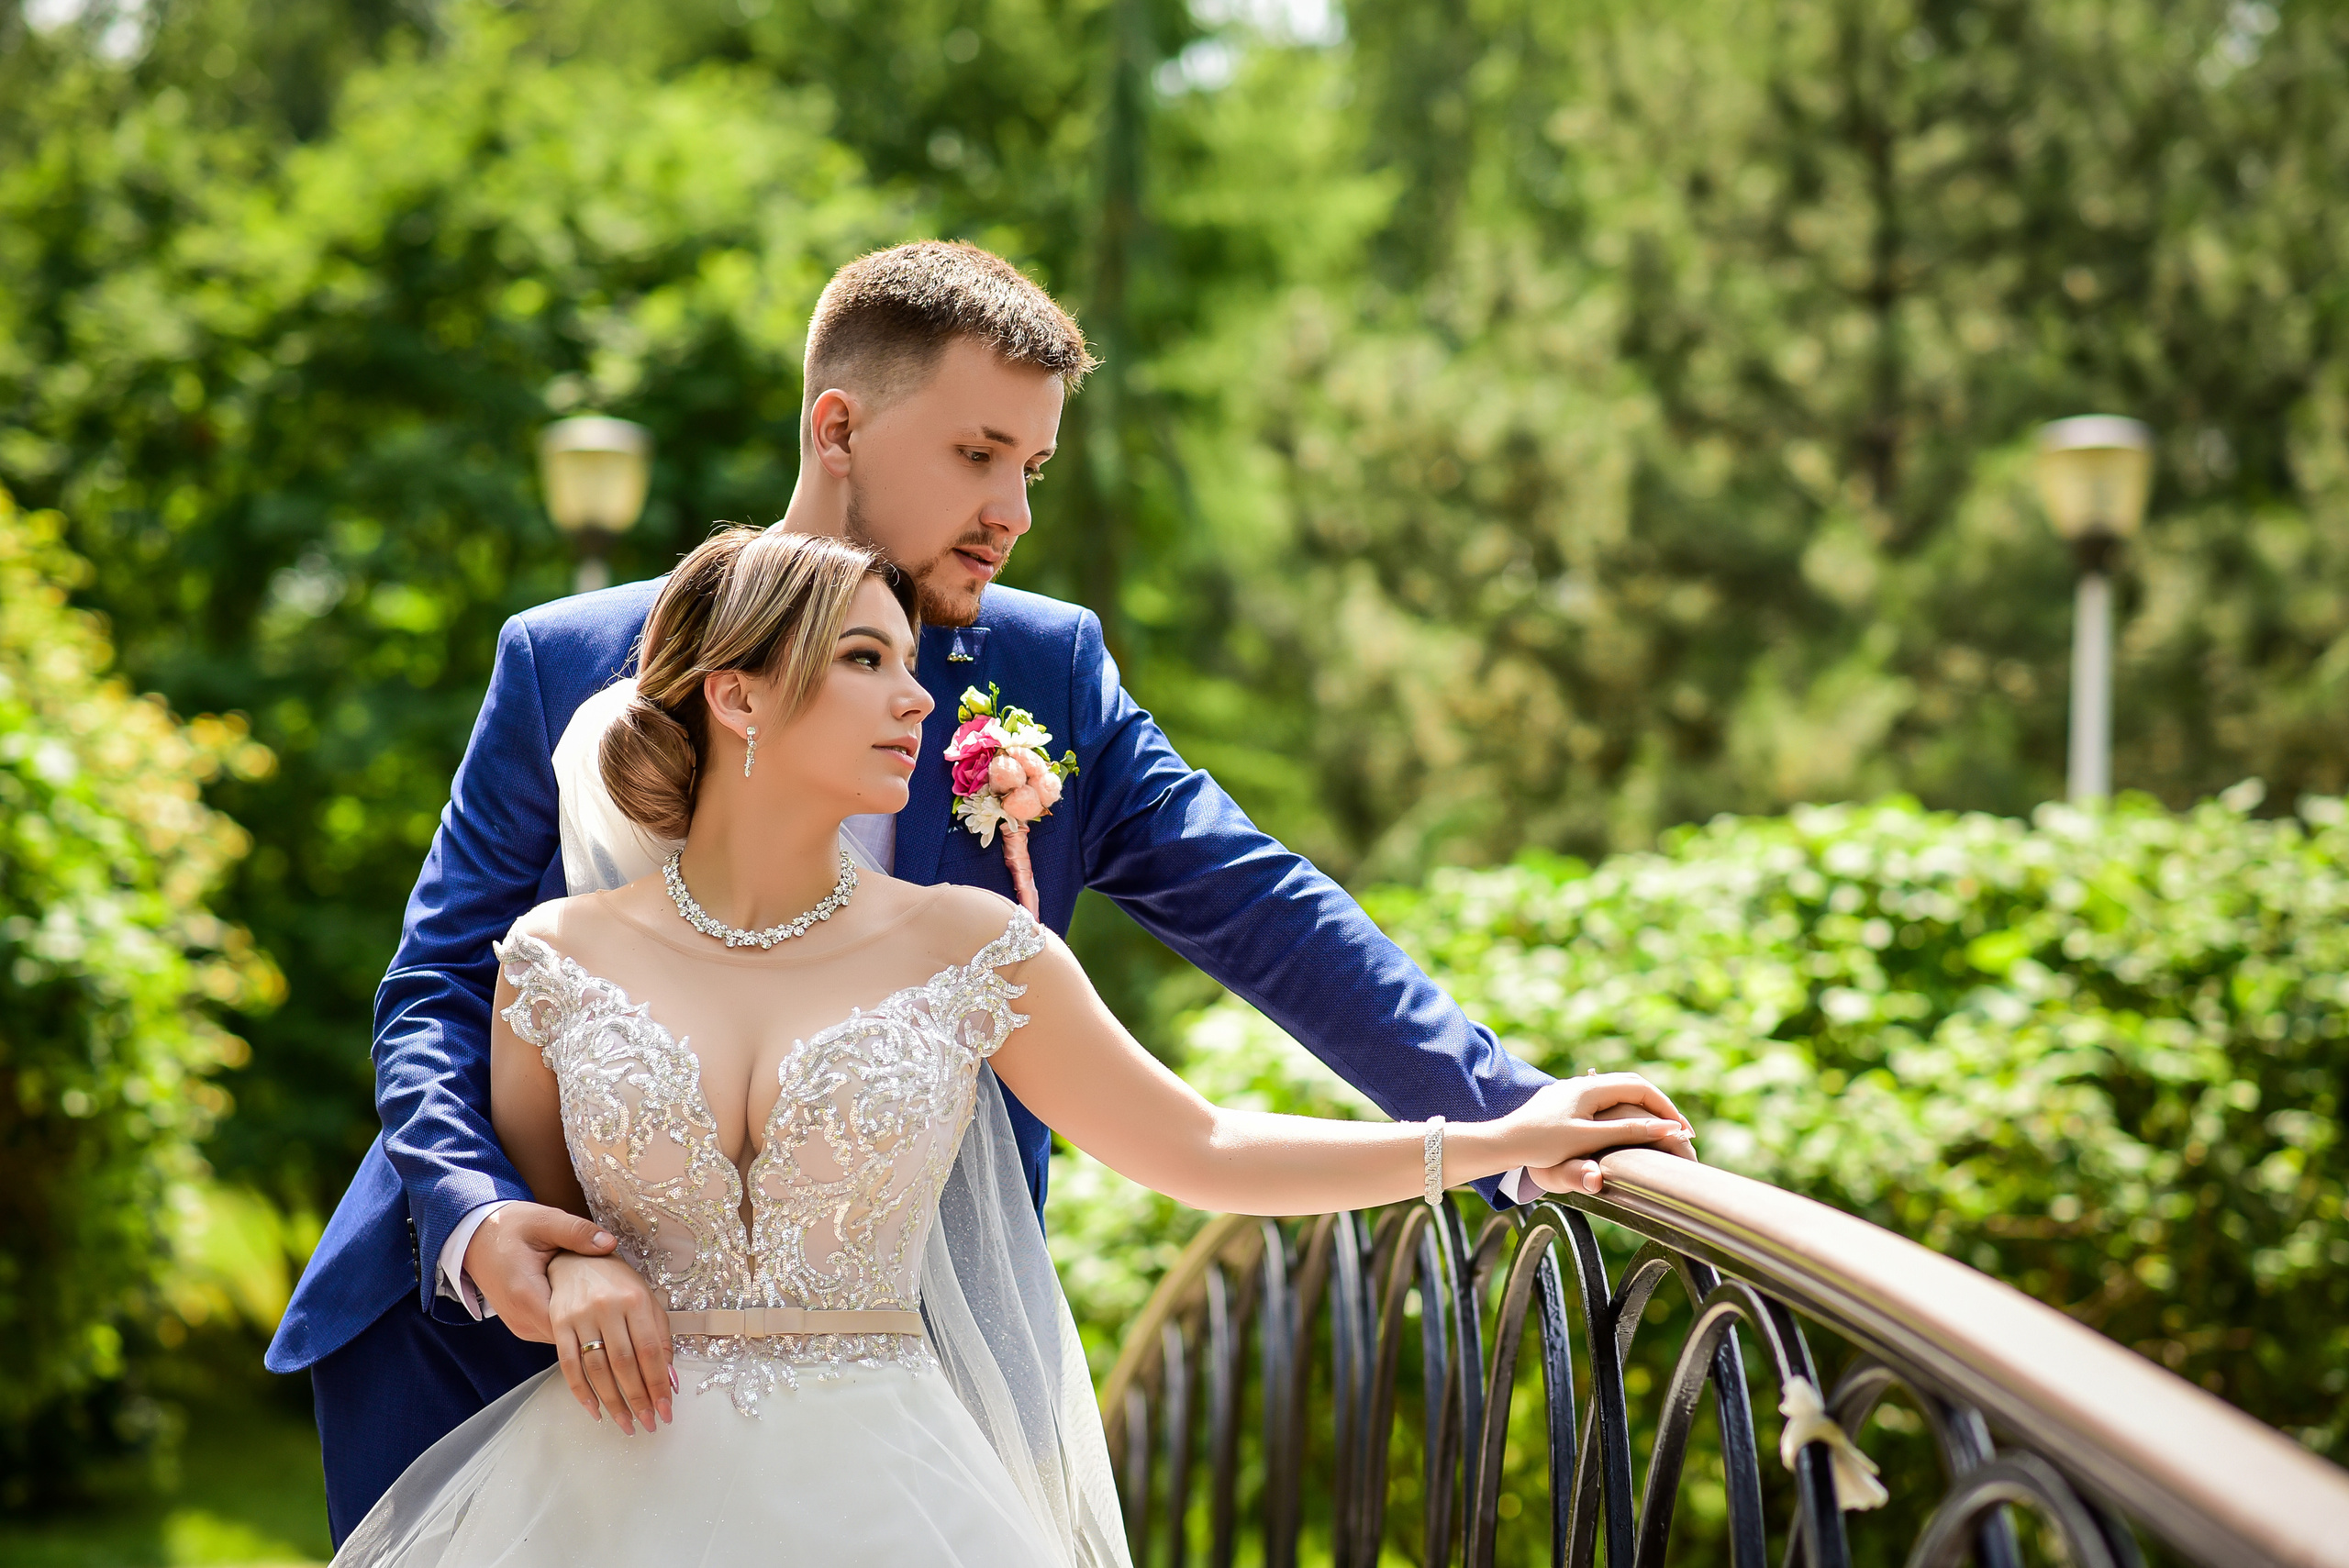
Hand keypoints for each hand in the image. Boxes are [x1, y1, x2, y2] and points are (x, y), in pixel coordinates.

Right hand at [462, 1201, 617, 1341]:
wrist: (477, 1238)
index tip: (622, 1306)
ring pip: (563, 1339)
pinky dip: (572, 1322)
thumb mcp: (544, 1221)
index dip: (599, 1320)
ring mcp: (521, 1326)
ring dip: (584, 1326)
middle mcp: (521, 1319)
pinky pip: (554, 1332)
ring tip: (609, 1303)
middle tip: (622, 1305)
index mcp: (526, 1295)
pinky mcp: (524, 1325)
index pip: (570, 1327)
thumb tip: (609, 1242)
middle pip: (569, 1337)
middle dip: (597, 1325)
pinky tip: (588, 1304)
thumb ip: (576, 1232)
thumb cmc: (510, 1227)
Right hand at [547, 1251, 673, 1433]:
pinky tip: (595, 1411)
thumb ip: (661, 1338)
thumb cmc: (619, 1283)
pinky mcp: (557, 1325)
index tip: (666, 1409)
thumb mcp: (648, 1301)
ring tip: (627, 1424)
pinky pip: (569, 1366)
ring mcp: (579, 1316)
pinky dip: (581, 1393)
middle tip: (649, 1424)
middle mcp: (607, 1307)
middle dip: (638, 1399)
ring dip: (613, 1402)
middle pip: (624, 1363)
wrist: (576, 1260)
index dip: (658, 1384)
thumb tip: (669, 1381)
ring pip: (597, 1369)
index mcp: (635, 1299)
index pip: (650, 1350)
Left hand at [1513, 1072, 1695, 1196]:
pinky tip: (1629, 1129)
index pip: (1641, 1087)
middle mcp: (1583, 1084)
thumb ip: (1627, 1131)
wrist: (1500, 1142)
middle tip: (1680, 1132)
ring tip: (1661, 1131)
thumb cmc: (1540, 1143)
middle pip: (1632, 1086)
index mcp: (1590, 1088)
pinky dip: (1624, 1114)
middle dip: (1659, 1107)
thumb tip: (1667, 1128)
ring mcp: (1573, 1092)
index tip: (1683, 1131)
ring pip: (1618, 1093)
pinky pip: (1604, 1102)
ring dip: (1642, 1109)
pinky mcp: (1565, 1104)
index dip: (1666, 1108)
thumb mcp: (1588, 1139)